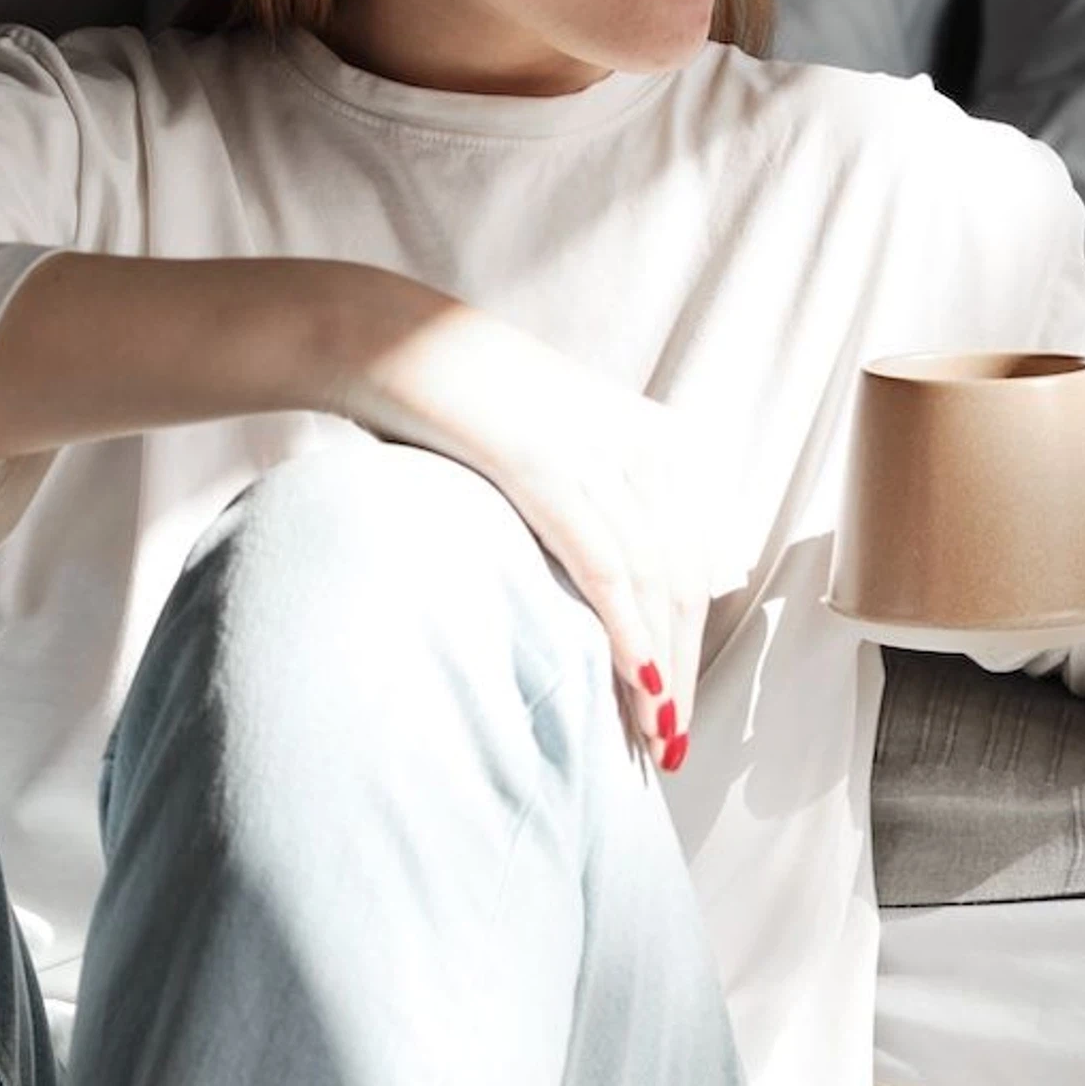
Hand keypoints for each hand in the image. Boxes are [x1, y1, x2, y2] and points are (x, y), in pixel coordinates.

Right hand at [328, 288, 745, 773]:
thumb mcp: (549, 444)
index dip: (688, 641)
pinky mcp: (553, 470)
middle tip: (669, 745)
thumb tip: (604, 583)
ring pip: (656, 586)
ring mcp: (603, 456)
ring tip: (655, 741)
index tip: (672, 705)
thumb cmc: (458, 402)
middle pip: (685, 583)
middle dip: (682, 672)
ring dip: (661, 673)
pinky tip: (638, 686)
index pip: (693, 561)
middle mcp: (648, 446)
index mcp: (658, 438)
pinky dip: (629, 634)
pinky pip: (607, 568)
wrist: (391, 339)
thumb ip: (592, 500)